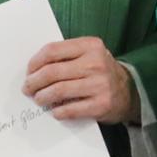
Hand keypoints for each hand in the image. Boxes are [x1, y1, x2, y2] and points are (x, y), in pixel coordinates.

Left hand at [23, 37, 137, 124]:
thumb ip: (66, 55)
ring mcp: (100, 84)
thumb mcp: (88, 54)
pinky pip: (70, 109)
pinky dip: (57, 111)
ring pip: (58, 91)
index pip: (52, 50)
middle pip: (52, 72)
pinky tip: (54, 110)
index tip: (29, 71)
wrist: (129, 91)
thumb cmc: (100, 72)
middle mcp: (96, 63)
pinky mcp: (101, 105)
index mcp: (90, 46)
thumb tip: (34, 69)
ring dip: (42, 97)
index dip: (35, 62)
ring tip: (39, 99)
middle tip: (27, 88)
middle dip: (34, 82)